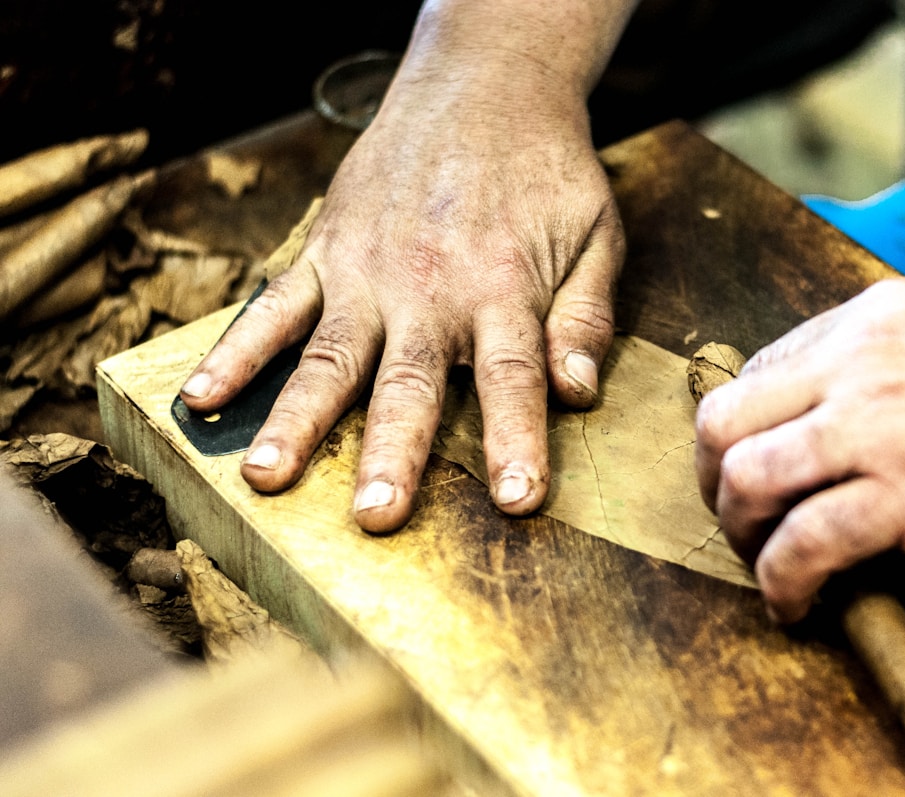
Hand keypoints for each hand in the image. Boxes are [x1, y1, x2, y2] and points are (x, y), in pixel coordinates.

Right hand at [178, 48, 624, 531]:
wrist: (484, 87)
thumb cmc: (547, 172)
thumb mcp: (597, 236)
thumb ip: (587, 317)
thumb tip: (578, 392)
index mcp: (504, 289)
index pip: (513, 379)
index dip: (515, 442)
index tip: (514, 502)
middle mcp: (430, 288)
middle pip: (410, 383)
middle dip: (392, 454)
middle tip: (373, 517)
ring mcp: (369, 270)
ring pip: (330, 356)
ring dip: (297, 418)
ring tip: (266, 476)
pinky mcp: (327, 249)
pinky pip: (276, 305)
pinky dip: (238, 350)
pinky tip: (203, 397)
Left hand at [695, 278, 904, 622]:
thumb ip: (892, 350)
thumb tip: (846, 396)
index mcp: (870, 320)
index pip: (757, 371)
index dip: (741, 429)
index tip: (753, 466)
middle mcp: (858, 366)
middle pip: (722, 420)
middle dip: (711, 479)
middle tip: (737, 517)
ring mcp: (880, 430)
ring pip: (746, 478)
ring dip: (737, 533)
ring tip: (763, 562)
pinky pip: (805, 544)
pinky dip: (780, 582)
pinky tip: (795, 603)